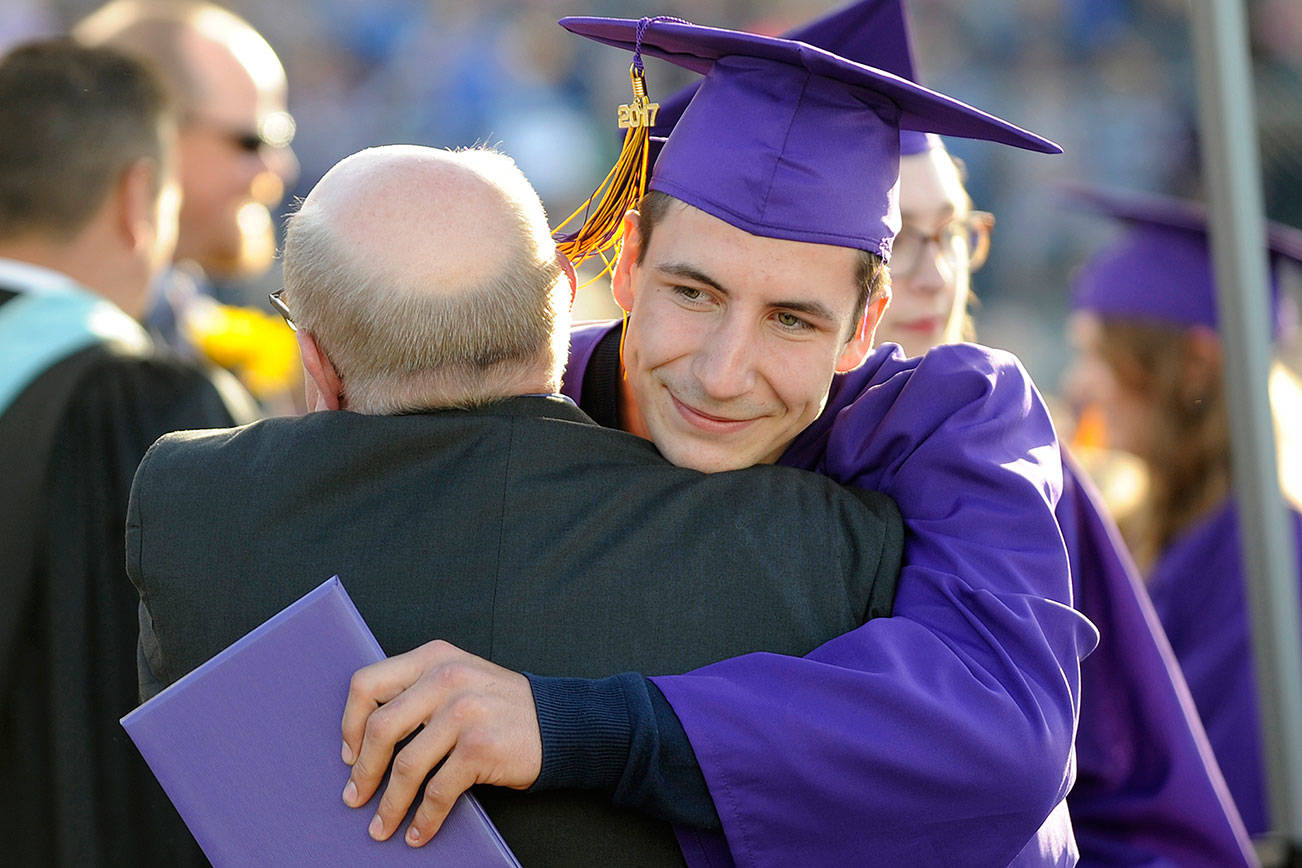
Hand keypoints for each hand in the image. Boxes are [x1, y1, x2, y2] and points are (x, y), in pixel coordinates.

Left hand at [340, 640, 541, 846]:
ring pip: (406, 766)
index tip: (349, 754)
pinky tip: (418, 832)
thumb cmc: (500, 705)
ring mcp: (465, 712)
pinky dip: (424, 819)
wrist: (558, 722)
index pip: (367, 685)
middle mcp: (446, 678)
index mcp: (433, 658)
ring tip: (381, 826)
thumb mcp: (457, 676)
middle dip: (363, 772)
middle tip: (355, 797)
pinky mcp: (480, 747)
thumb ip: (417, 691)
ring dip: (389, 804)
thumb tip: (363, 740)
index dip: (350, 724)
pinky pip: (438, 791)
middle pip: (381, 729)